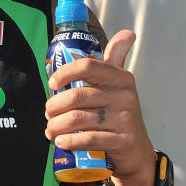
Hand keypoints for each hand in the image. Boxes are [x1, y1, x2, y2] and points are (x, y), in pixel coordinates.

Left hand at [45, 30, 154, 185]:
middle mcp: (124, 96)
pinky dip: (70, 141)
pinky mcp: (122, 140)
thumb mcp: (119, 85)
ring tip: (50, 130)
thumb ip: (116, 60)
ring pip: (78, 119)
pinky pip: (89, 139)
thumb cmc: (118, 114)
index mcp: (119, 78)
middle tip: (48, 115)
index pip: (87, 66)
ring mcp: (125, 119)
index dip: (64, 73)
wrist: (137, 151)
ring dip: (56, 126)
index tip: (52, 84)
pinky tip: (61, 142)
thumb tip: (127, 34)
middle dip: (54, 107)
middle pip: (76, 96)